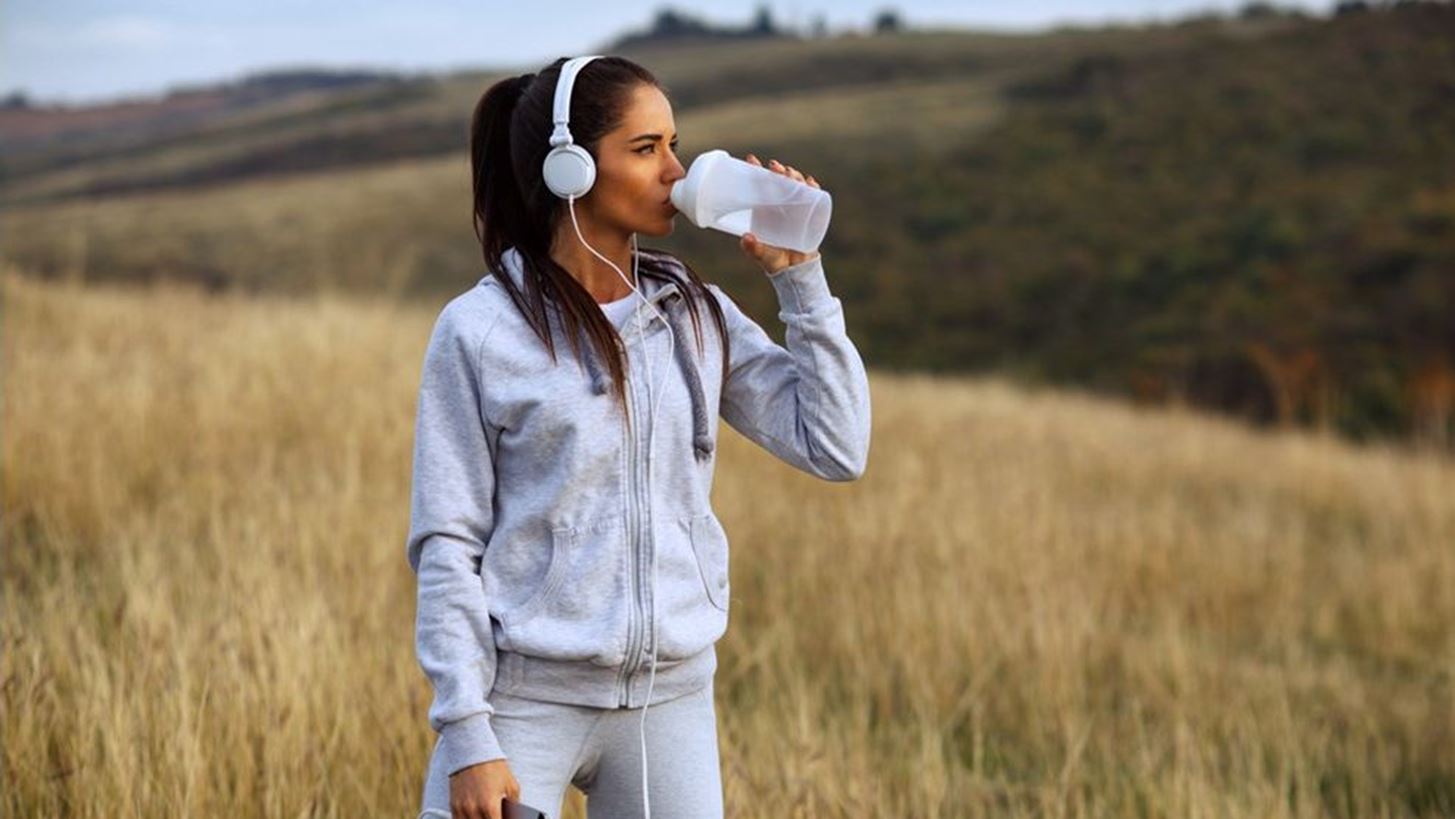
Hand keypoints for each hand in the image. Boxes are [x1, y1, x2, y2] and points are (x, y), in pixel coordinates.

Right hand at [450, 758, 520, 818]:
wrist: (472, 750)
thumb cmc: (495, 768)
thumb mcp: (512, 787)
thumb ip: (514, 808)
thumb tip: (515, 818)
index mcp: (490, 807)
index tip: (503, 817)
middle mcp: (474, 811)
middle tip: (497, 814)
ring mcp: (461, 809)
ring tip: (487, 814)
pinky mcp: (453, 806)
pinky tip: (476, 815)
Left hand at [740, 154, 822, 275]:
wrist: (795, 271)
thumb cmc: (774, 260)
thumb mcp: (761, 254)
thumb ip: (753, 248)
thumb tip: (746, 238)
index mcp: (766, 209)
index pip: (761, 186)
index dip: (757, 171)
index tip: (751, 160)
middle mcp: (781, 205)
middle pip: (780, 181)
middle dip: (778, 171)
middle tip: (774, 167)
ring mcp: (797, 209)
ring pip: (797, 186)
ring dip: (795, 176)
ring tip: (790, 173)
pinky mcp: (810, 214)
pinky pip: (814, 198)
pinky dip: (813, 189)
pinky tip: (811, 183)